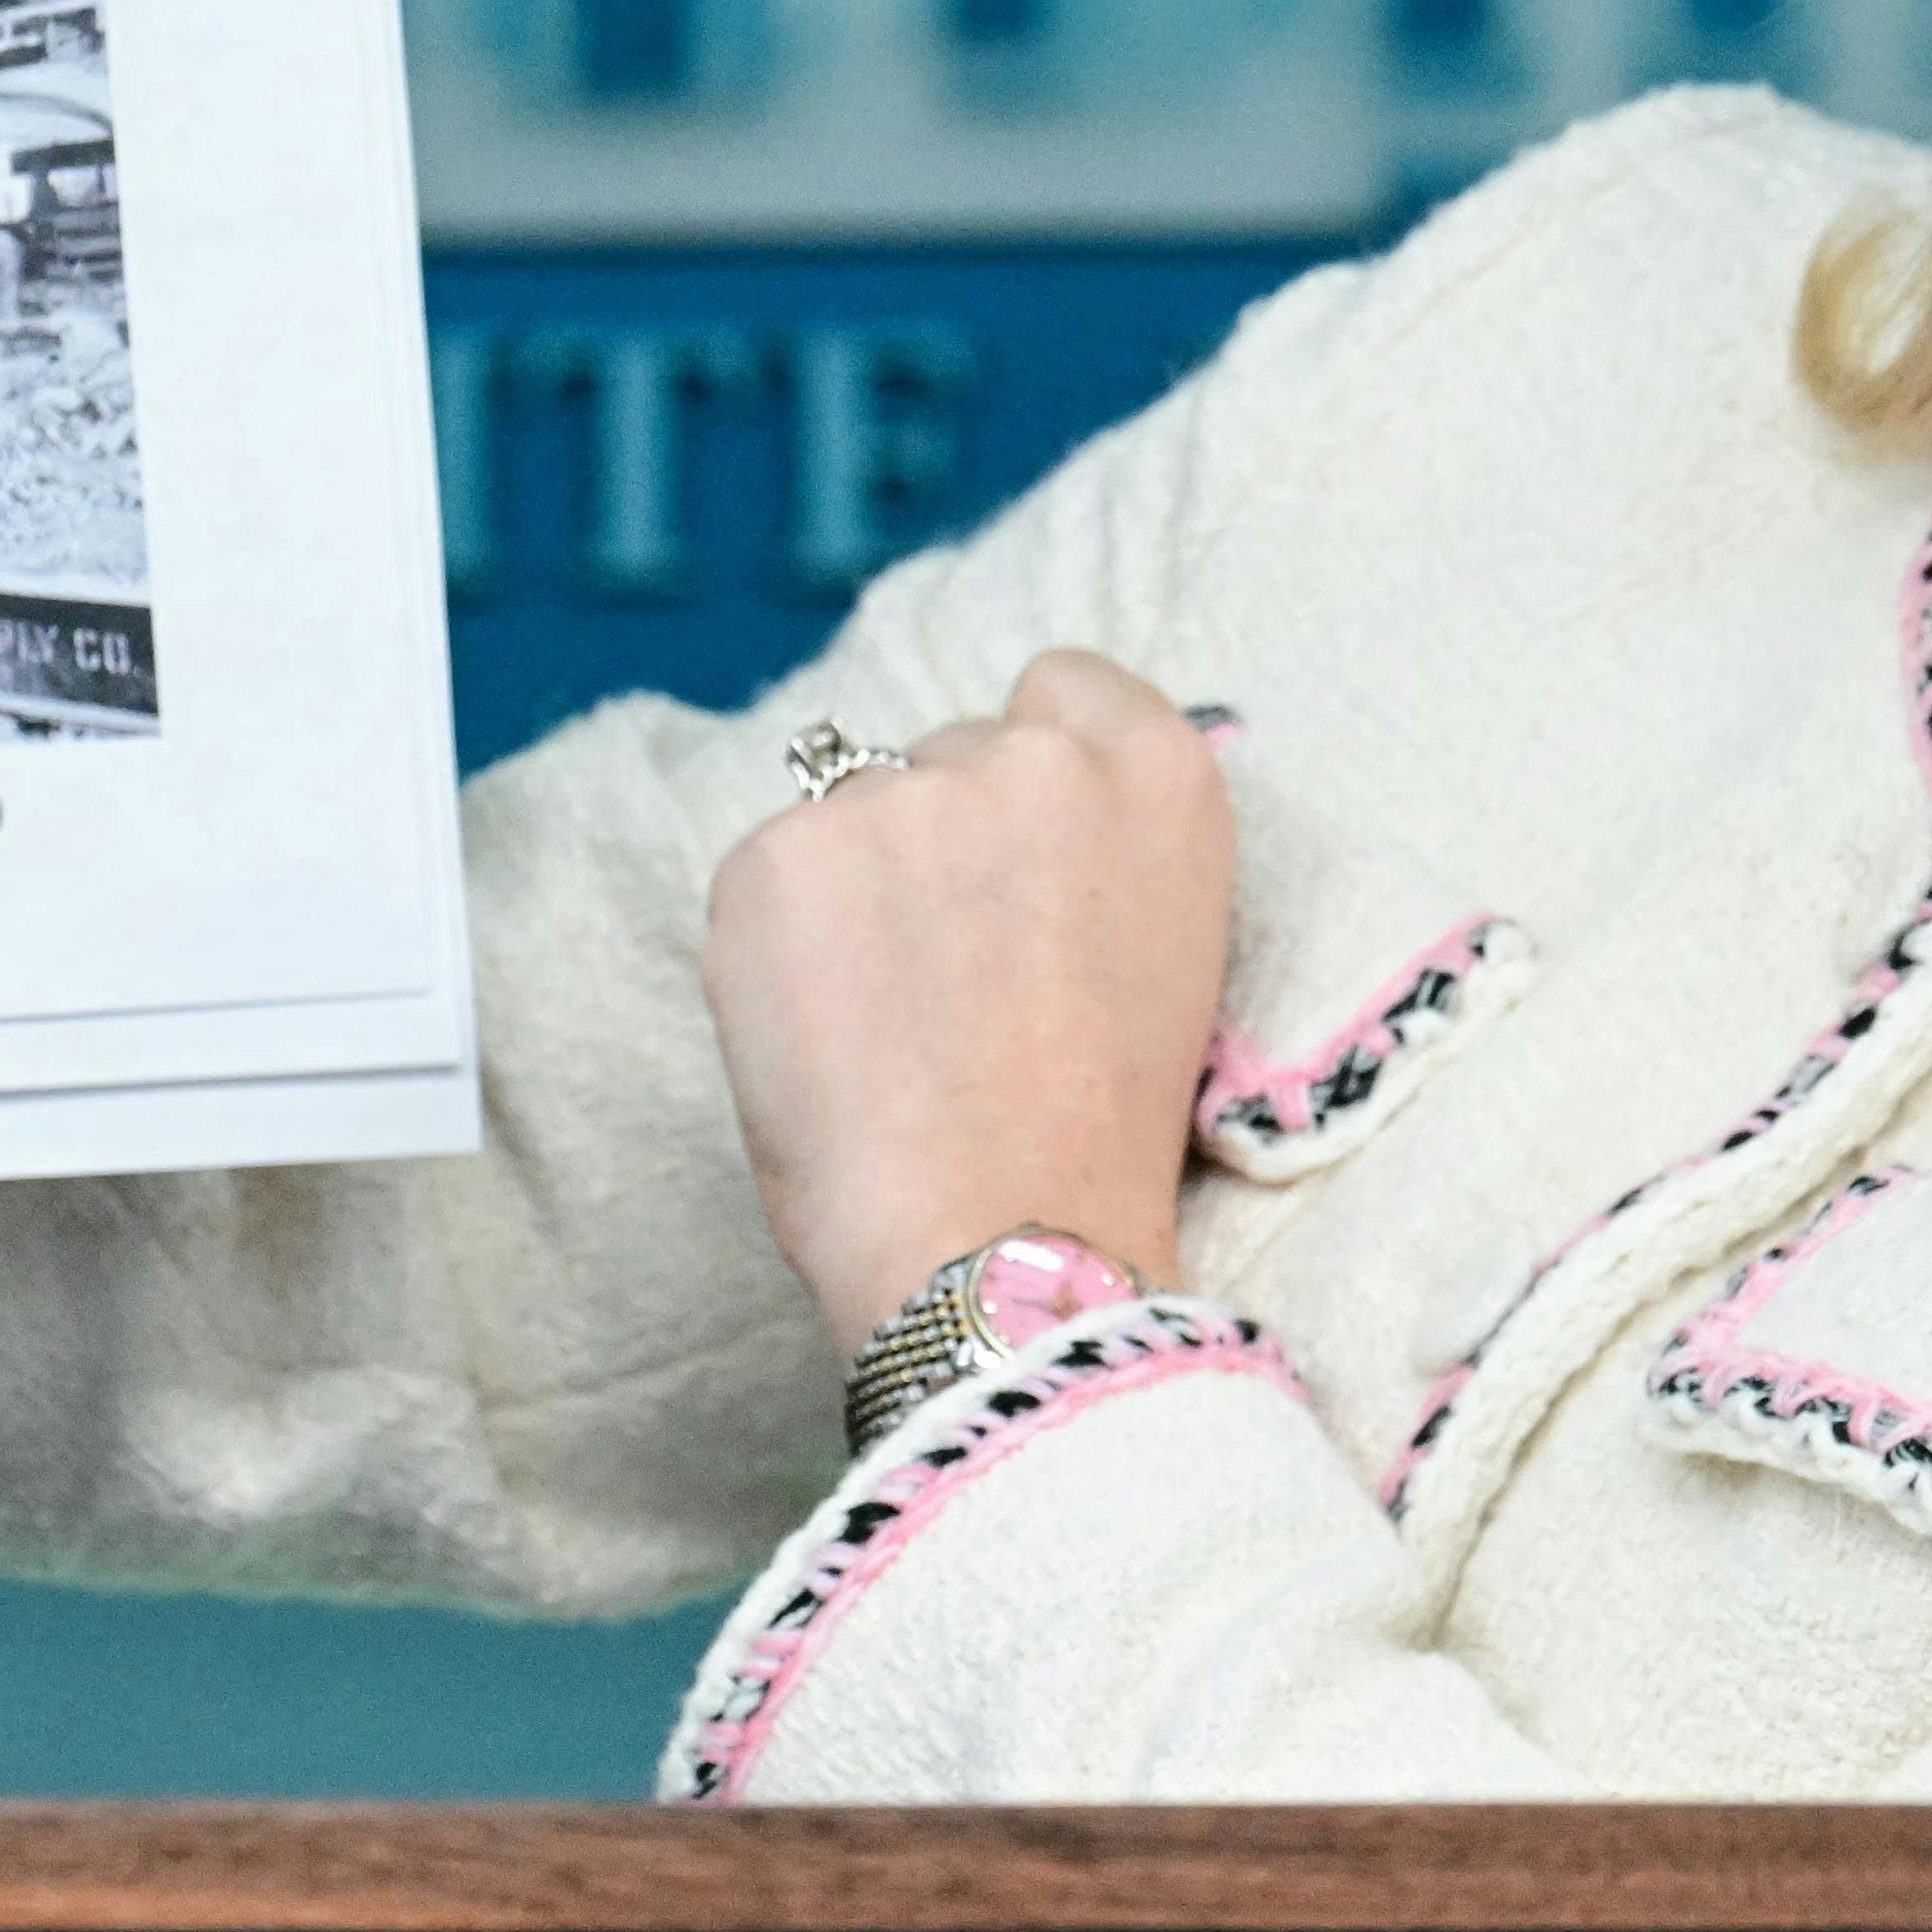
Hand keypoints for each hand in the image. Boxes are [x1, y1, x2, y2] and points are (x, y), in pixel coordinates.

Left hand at [702, 648, 1228, 1356]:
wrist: (1001, 1243)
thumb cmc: (1097, 1137)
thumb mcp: (1161, 951)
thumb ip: (1095, 851)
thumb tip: (1005, 829)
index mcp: (1157, 773)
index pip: (1068, 688)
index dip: (1035, 771)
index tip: (1018, 855)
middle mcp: (1035, 756)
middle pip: (955, 754)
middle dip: (942, 842)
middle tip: (953, 981)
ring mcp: (899, 796)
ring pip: (855, 815)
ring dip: (858, 893)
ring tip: (886, 1030)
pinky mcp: (778, 852)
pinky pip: (770, 878)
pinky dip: (777, 948)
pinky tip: (823, 1041)